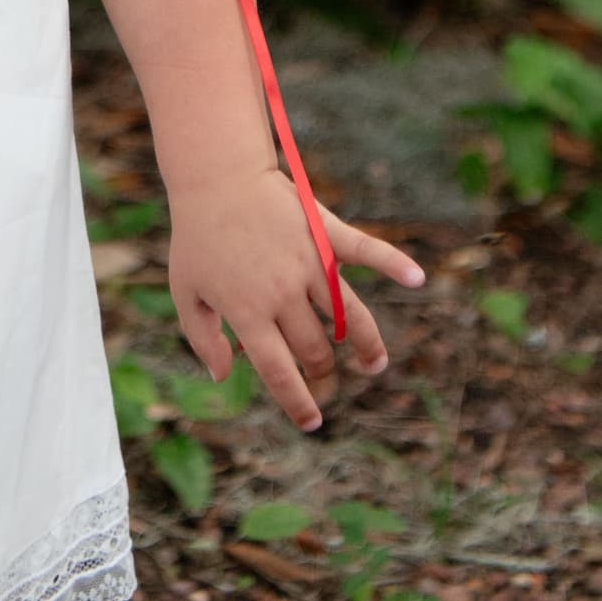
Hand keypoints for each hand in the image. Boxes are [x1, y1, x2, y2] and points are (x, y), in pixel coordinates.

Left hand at [165, 168, 425, 431]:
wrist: (215, 178)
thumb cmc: (196, 237)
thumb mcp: (184, 290)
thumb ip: (202, 337)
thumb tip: (222, 377)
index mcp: (247, 311)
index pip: (279, 372)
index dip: (297, 402)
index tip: (311, 422)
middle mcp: (283, 293)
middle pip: (315, 348)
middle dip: (322, 374)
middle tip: (325, 381)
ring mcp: (308, 263)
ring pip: (348, 316)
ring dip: (366, 346)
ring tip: (373, 366)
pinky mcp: (324, 234)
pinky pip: (365, 251)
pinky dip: (393, 262)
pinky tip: (416, 278)